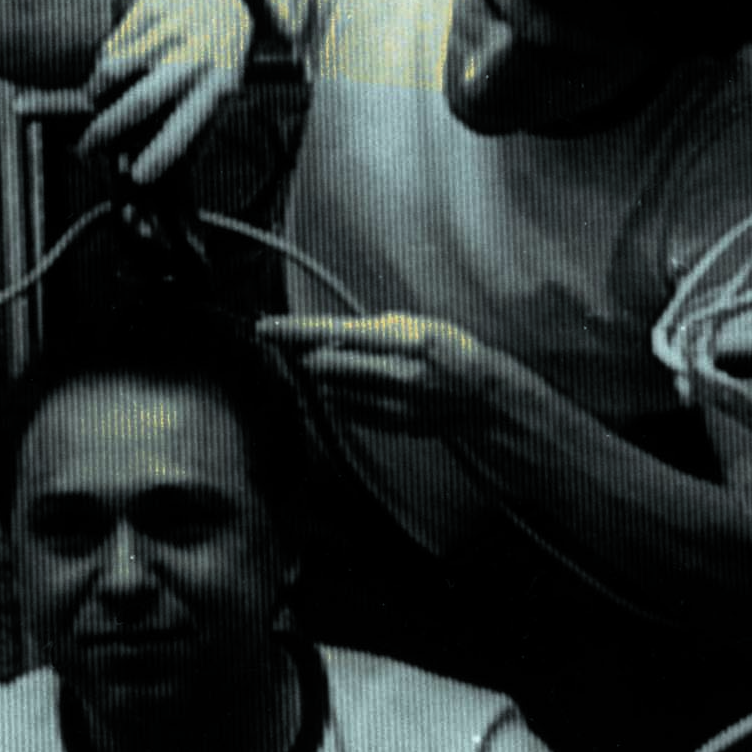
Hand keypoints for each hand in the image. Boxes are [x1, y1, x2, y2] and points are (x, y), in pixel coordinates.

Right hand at [79, 0, 252, 183]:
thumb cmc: (218, 57)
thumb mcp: (221, 90)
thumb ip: (195, 127)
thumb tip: (155, 171)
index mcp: (220, 84)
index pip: (187, 126)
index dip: (161, 154)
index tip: (137, 177)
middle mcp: (195, 56)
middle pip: (141, 100)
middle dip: (106, 130)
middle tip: (86, 147)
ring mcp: (171, 29)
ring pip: (114, 70)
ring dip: (97, 94)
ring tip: (96, 102)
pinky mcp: (150, 7)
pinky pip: (112, 46)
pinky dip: (105, 65)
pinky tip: (115, 66)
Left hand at [256, 312, 529, 436]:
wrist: (487, 400)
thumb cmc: (454, 353)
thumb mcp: (421, 325)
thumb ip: (375, 330)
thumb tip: (331, 337)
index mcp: (406, 339)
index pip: (335, 332)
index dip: (295, 331)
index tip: (264, 329)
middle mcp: (398, 374)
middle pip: (325, 366)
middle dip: (308, 357)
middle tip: (305, 350)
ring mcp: (395, 405)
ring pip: (333, 392)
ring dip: (325, 379)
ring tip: (341, 369)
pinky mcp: (393, 426)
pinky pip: (349, 412)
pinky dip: (341, 399)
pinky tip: (350, 390)